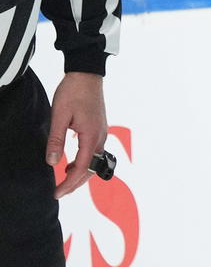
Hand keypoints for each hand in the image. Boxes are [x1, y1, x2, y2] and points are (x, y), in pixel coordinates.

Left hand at [47, 72, 105, 197]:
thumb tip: (52, 162)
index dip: (69, 183)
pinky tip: (71, 163)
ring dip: (81, 173)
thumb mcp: (59, 116)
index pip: (82, 167)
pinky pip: (94, 152)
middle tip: (59, 192)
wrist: (87, 74)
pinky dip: (84, 162)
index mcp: (91, 135)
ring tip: (64, 181)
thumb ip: (56, 140)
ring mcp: (102, 132)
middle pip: (92, 168)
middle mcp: (100, 136)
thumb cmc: (73, 92)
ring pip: (94, 161)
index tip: (57, 193)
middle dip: (76, 183)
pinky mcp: (99, 128)